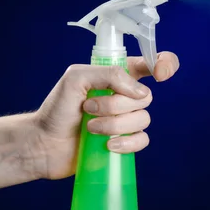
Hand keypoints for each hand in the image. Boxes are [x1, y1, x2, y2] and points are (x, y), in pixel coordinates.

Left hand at [31, 52, 179, 179]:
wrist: (44, 144)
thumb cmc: (57, 108)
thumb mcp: (76, 78)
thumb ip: (108, 74)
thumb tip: (137, 91)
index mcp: (117, 76)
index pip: (150, 64)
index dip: (165, 64)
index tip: (160, 74)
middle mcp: (125, 97)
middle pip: (146, 96)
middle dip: (116, 104)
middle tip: (89, 107)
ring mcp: (126, 120)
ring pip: (143, 119)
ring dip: (114, 124)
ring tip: (90, 128)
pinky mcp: (125, 142)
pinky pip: (142, 140)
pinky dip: (126, 142)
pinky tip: (109, 145)